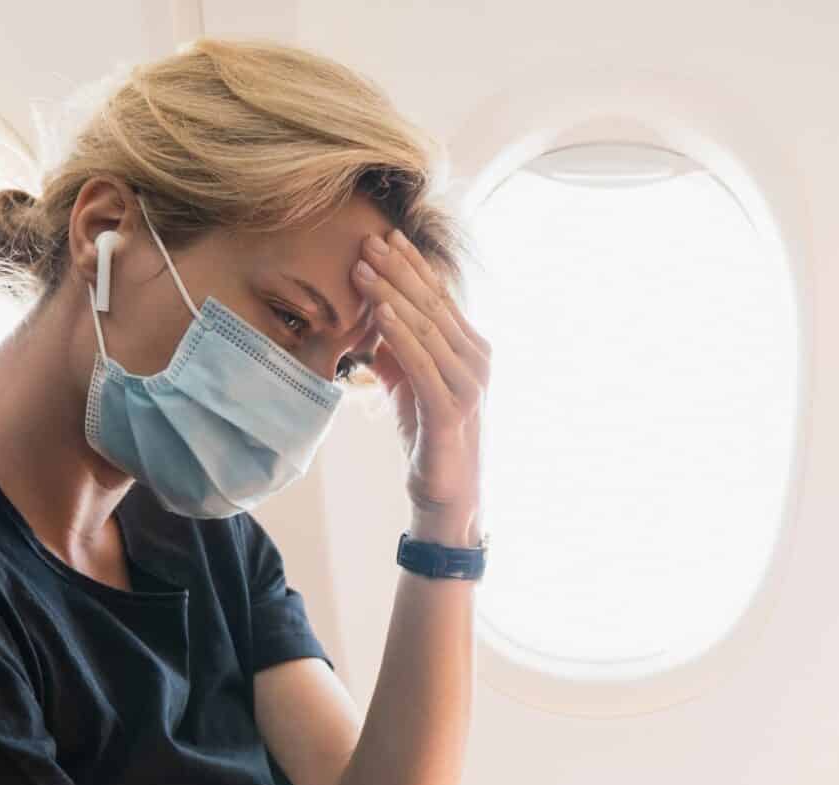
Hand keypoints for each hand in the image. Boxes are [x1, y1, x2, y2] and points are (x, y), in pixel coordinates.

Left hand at [353, 229, 488, 537]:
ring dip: (391, 294)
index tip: (384, 236)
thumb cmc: (429, 438)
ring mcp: (468, 384)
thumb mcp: (409, 386)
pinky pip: (421, 363)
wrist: (447, 494)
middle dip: (398, 270)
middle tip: (367, 241)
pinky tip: (378, 312)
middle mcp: (476, 360)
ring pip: (426, 328)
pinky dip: (399, 334)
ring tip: (362, 268)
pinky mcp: (451, 410)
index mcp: (470, 350)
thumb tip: (373, 320)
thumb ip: (397, 353)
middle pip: (432, 305)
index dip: (411, 265)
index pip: (439, 297)